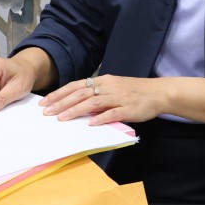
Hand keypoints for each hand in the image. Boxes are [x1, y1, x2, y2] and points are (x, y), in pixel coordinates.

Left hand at [41, 74, 165, 125]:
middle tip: (46, 112)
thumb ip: (98, 95)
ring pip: (93, 102)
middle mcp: (109, 86)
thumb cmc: (135, 91)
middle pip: (81, 93)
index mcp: (104, 80)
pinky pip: (113, 113)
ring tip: (61, 119)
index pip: (77, 85)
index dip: (60, 93)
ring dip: (76, 110)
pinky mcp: (129, 108)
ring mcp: (119, 97)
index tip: (45, 102)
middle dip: (62, 103)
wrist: (159, 92)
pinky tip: (90, 124)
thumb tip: (78, 105)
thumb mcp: (114, 88)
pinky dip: (100, 118)